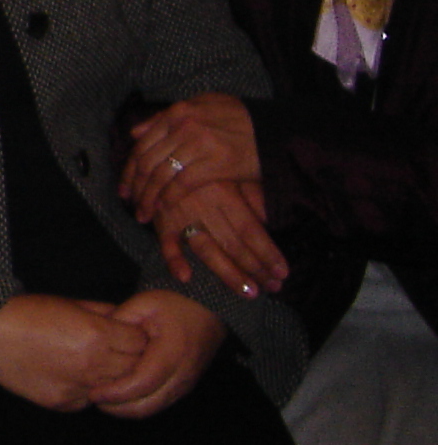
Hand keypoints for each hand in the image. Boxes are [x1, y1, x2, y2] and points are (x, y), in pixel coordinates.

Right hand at [0, 295, 148, 410]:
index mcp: (96, 334)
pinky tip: (73, 375)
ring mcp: (79, 387)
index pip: (140, 342)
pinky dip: (88, 389)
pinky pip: (90, 399)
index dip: (136, 336)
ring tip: (96, 363)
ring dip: (112, 376)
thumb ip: (102, 311)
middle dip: (130, 358)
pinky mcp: (64, 403)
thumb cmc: (26, 313)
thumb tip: (126, 319)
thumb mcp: (68, 303)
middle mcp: (93, 364)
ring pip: (116, 388)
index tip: (127, 334)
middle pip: (134, 367)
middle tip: (117, 350)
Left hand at [90, 290, 225, 418]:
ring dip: (126, 409)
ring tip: (102, 399)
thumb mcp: (143, 304)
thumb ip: (119, 322)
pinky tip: (119, 397)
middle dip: (117, 408)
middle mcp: (182, 375)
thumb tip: (95, 341)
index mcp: (172, 353)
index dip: (116, 392)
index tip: (93, 392)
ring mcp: (185, 384)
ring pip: (153, 408)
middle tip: (92, 397)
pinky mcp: (183, 387)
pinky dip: (138, 406)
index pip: (141, 383)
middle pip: (147, 405)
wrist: (206, 311)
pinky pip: (160, 404)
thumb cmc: (173, 304)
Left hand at [124, 93, 261, 221]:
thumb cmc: (242, 120)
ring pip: (161, 174)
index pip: (142, 144)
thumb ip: (167, 117)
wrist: (277, 130)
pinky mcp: (215, 162)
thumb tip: (135, 132)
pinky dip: (169, 198)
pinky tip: (164, 209)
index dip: (130, 169)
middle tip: (132, 205)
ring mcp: (199, 143)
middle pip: (147, 161)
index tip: (124, 188)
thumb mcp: (203, 107)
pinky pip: (182, 184)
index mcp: (179, 112)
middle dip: (135, 187)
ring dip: (148, 198)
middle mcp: (184, 125)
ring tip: (144, 214)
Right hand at [149, 176, 286, 297]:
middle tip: (273, 288)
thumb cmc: (206, 168)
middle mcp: (204, 206)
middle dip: (254, 269)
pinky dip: (173, 259)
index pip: (250, 230)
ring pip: (206, 249)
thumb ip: (252, 195)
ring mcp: (181, 214)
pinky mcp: (161, 219)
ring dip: (227, 273)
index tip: (282, 273)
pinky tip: (185, 277)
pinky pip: (166, 242)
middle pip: (232, 244)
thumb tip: (270, 220)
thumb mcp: (232, 173)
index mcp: (224, 192)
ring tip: (248, 292)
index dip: (267, 252)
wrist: (164, 153)